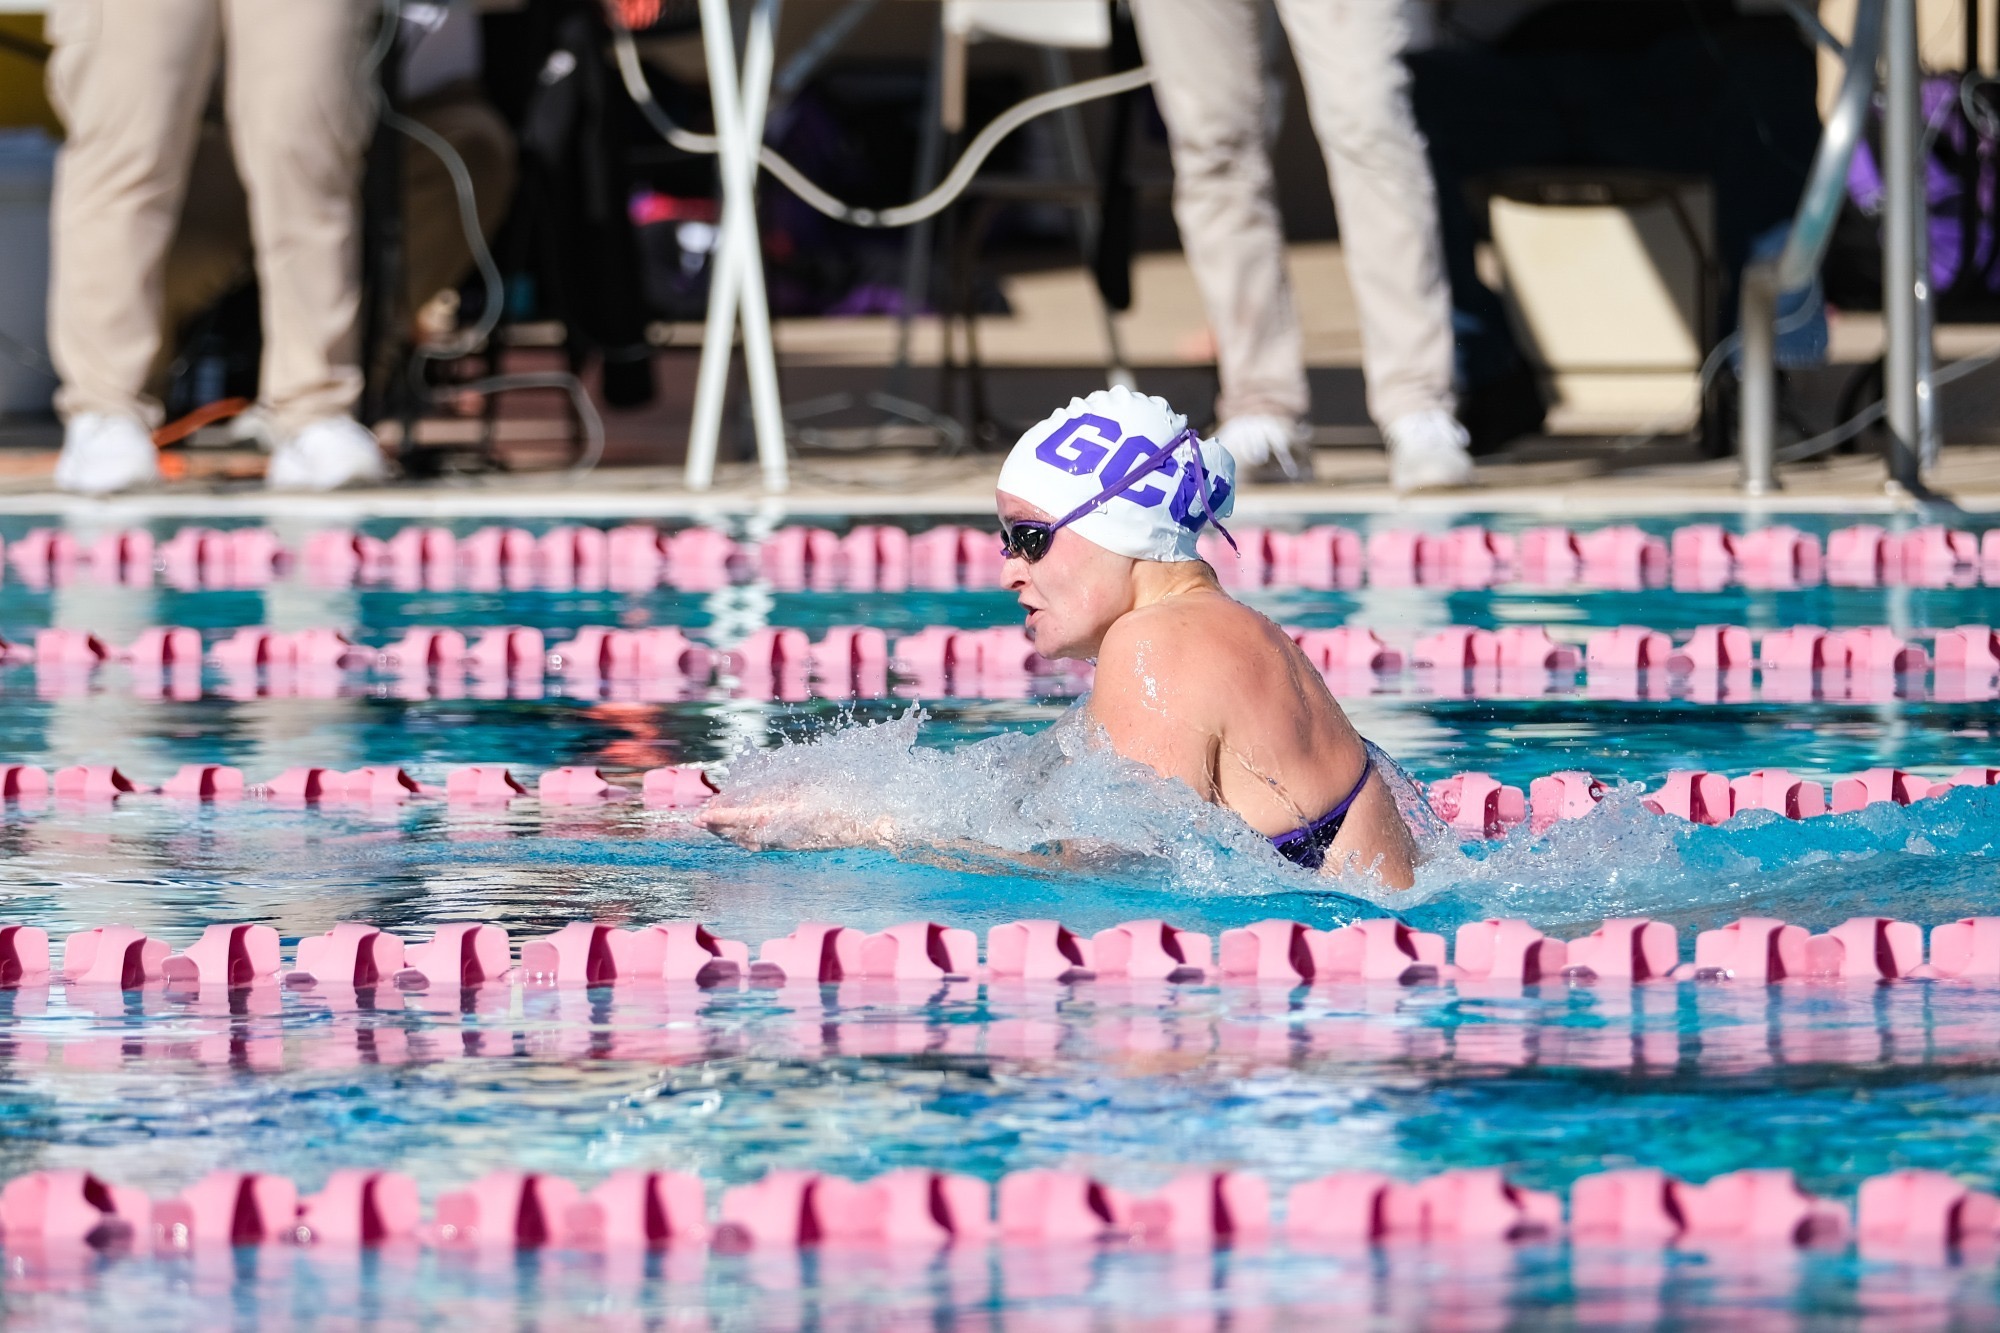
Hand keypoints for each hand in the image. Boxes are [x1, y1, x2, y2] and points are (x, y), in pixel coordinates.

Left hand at [697, 798, 894, 850]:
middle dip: (719, 826)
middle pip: (743, 835)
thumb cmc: (846, 794)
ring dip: (729, 833)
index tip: (701, 815)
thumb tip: (748, 787)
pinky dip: (745, 837)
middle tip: (699, 817)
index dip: (722, 817)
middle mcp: (787, 835)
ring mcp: (791, 844)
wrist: (871, 823)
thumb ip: (779, 785)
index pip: (747, 818)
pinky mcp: (796, 845)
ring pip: (751, 842)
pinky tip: (739, 833)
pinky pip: (763, 844)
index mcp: (791, 816)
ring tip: (712, 824)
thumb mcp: (810, 781)